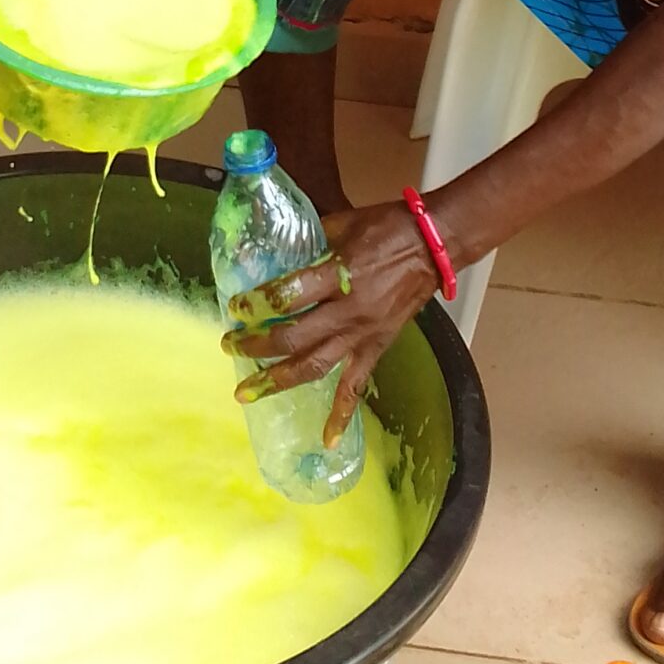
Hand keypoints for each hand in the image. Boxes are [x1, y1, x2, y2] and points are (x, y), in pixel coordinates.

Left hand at [224, 202, 440, 437]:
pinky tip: (327, 440)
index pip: (286, 296)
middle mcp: (348, 311)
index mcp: (338, 275)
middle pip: (293, 338)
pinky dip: (342, 415)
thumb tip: (279, 251)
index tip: (235, 309)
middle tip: (229, 347)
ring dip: (278, 381)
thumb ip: (311, 243)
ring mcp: (362, 334)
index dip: (256, 304)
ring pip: (315, 366)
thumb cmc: (387, 227)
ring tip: (247, 393)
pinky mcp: (377, 347)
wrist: (434, 244)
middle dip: (256, 345)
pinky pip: (356, 386)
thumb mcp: (343, 223)